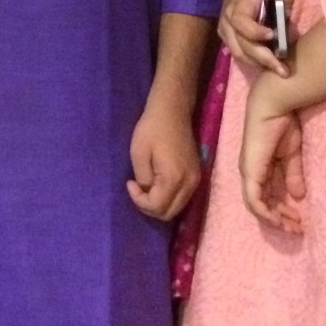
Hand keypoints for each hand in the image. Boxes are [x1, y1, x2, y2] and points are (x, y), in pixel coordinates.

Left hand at [126, 101, 200, 219]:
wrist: (172, 111)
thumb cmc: (152, 129)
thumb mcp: (139, 153)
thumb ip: (143, 179)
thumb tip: (147, 192)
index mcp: (174, 178)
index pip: (157, 207)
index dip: (139, 201)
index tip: (129, 183)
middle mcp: (190, 184)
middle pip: (169, 213)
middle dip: (149, 207)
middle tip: (136, 190)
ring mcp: (196, 180)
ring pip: (177, 208)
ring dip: (159, 204)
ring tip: (145, 187)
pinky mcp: (196, 175)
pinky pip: (182, 198)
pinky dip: (168, 198)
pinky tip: (157, 184)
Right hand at [219, 0, 293, 76]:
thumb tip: (288, 15)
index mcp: (240, 1)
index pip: (240, 20)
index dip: (254, 31)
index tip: (273, 36)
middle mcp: (228, 16)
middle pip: (240, 43)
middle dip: (262, 58)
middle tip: (283, 69)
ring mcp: (225, 28)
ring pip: (238, 52)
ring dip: (259, 64)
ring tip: (279, 70)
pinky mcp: (226, 36)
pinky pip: (238, 53)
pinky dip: (253, 61)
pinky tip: (269, 65)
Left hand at [239, 75, 305, 233]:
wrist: (275, 107)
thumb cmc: (284, 125)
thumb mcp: (292, 155)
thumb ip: (293, 175)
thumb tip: (298, 196)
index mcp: (261, 168)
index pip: (268, 196)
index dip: (283, 211)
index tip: (300, 221)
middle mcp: (251, 173)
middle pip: (264, 204)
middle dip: (282, 219)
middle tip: (298, 230)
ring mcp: (249, 173)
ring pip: (258, 206)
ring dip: (276, 219)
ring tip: (294, 228)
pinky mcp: (250, 171)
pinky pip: (253, 199)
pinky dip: (265, 213)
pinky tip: (278, 220)